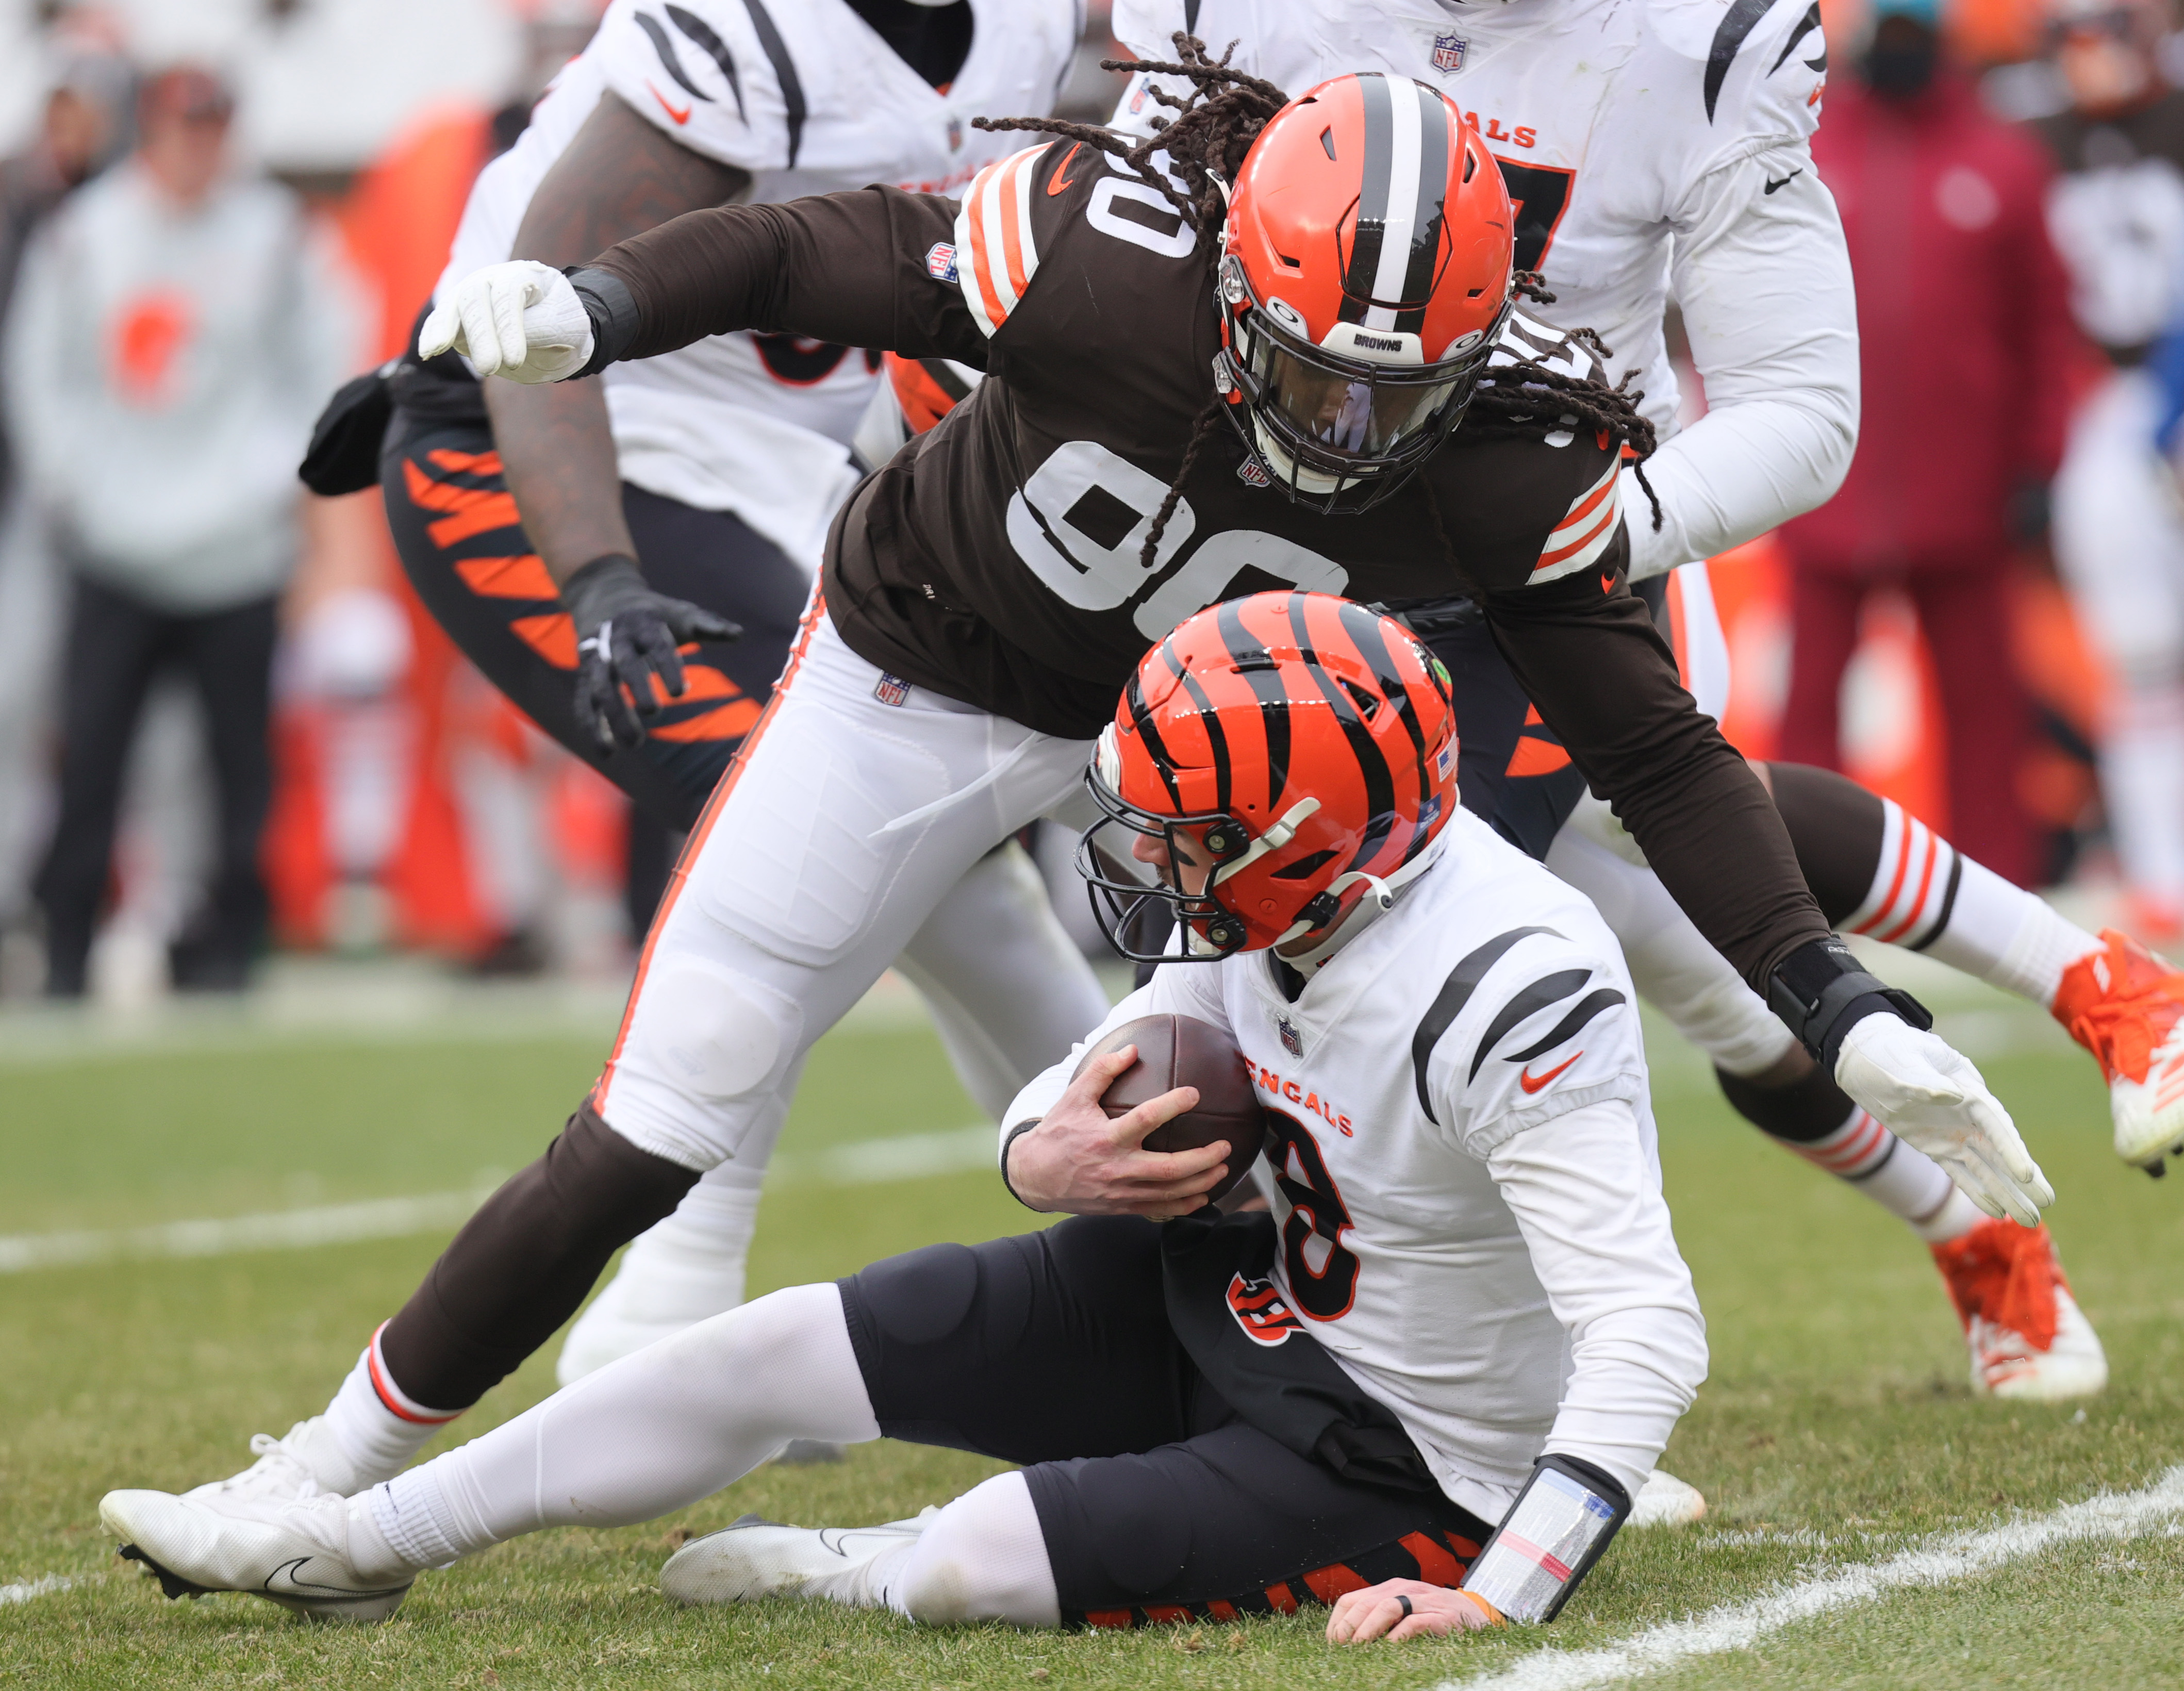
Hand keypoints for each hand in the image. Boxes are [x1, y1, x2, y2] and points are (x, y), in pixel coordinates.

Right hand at [419, 261, 594, 381]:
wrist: (559, 335)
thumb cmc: (566, 326)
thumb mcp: (567, 327)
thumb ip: (542, 328)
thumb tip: (507, 337)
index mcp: (524, 274)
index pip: (509, 293)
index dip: (508, 326)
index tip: (514, 361)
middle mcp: (493, 278)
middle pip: (475, 295)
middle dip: (479, 333)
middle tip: (488, 369)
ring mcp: (473, 295)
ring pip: (453, 305)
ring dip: (443, 329)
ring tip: (433, 352)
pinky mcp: (461, 317)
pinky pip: (441, 321)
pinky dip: (432, 334)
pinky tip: (427, 352)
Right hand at [562, 554, 741, 748]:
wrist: (605, 597)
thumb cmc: (654, 614)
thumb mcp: (680, 614)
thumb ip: (708, 626)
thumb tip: (739, 634)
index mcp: (644, 623)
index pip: (656, 644)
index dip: (667, 666)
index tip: (680, 692)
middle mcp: (616, 640)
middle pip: (624, 664)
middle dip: (637, 688)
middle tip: (653, 712)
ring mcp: (597, 658)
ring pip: (600, 687)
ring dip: (614, 715)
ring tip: (633, 744)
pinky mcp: (585, 675)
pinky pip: (584, 701)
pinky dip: (592, 726)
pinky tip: (608, 752)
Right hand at [1005, 1045, 1230, 1217]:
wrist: (1035, 1177)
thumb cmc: (1057, 1133)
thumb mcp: (1073, 1097)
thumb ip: (1102, 1071)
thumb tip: (1132, 1049)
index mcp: (1106, 1138)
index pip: (1145, 1119)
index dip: (1172, 1105)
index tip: (1195, 1093)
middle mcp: (1116, 1168)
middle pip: (1168, 1168)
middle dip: (1202, 1159)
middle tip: (1225, 1146)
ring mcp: (1121, 1192)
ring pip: (1169, 1192)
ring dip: (1201, 1183)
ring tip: (1224, 1169)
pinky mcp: (1122, 1207)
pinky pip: (1159, 1210)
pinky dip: (1184, 1206)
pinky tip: (1203, 1197)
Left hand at [1326, 1580, 1498, 1643]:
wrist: (1477, 1615)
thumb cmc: (1435, 1618)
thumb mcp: (1405, 1612)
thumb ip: (1381, 1620)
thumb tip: (1349, 1642)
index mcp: (1390, 1588)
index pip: (1352, 1599)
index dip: (1338, 1622)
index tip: (1332, 1644)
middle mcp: (1404, 1590)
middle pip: (1365, 1603)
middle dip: (1349, 1627)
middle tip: (1341, 1648)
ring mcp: (1424, 1601)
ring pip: (1387, 1607)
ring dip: (1368, 1629)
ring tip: (1358, 1648)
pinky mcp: (1442, 1617)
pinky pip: (1415, 1622)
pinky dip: (1399, 1635)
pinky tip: (1390, 1647)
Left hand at [1835, 1013, 2053, 1225]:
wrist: (1864, 1056)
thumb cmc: (1887, 1051)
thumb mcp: (1903, 1061)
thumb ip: (1925, 1080)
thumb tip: (1952, 1095)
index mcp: (1966, 1088)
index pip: (1995, 1124)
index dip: (2011, 1150)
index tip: (2027, 1175)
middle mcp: (1966, 1114)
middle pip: (2000, 1150)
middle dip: (2023, 1178)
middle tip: (2048, 1202)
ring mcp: (1952, 1132)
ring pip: (1985, 1167)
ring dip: (2007, 1192)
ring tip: (2030, 1219)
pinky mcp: (1935, 1145)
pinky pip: (1960, 1172)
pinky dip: (1977, 1190)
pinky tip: (1996, 1211)